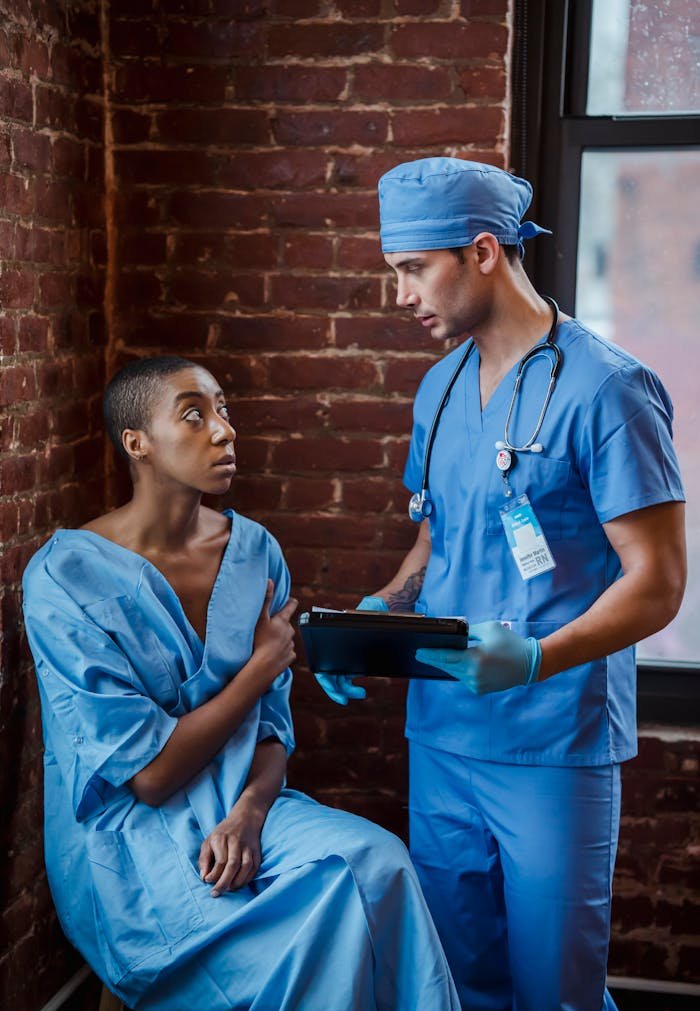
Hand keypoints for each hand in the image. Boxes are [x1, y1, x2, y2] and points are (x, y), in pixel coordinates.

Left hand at [198, 800, 263, 895]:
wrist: (245, 818)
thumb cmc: (223, 833)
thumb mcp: (208, 841)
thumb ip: (204, 859)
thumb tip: (204, 877)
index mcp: (221, 838)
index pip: (219, 861)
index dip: (213, 875)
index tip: (207, 881)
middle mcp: (236, 842)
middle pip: (232, 865)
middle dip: (224, 882)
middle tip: (216, 893)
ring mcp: (248, 846)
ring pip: (245, 867)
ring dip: (237, 882)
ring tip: (229, 889)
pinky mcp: (256, 851)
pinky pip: (254, 867)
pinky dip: (248, 878)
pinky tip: (239, 884)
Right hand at [253, 579, 296, 681]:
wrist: (264, 666)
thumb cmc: (260, 641)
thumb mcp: (260, 618)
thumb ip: (265, 599)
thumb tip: (270, 581)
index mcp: (283, 621)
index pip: (291, 606)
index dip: (291, 602)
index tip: (290, 600)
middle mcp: (290, 631)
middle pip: (287, 624)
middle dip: (281, 624)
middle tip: (269, 627)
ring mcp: (291, 645)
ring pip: (287, 638)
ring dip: (281, 639)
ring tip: (269, 643)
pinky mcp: (290, 657)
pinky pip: (287, 652)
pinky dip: (282, 652)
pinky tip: (273, 653)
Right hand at [315, 595, 387, 704]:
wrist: (379, 611)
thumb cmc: (371, 608)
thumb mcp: (370, 607)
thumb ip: (368, 608)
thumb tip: (365, 609)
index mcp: (332, 640)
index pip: (322, 665)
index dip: (326, 680)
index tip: (333, 688)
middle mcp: (335, 651)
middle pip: (329, 677)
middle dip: (335, 690)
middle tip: (344, 700)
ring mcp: (343, 658)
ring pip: (339, 681)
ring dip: (346, 691)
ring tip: (361, 693)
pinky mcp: (352, 663)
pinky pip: (347, 680)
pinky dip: (352, 688)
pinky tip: (362, 690)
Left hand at [415, 620, 541, 694]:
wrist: (530, 664)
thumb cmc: (510, 643)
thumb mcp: (489, 629)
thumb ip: (469, 631)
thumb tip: (454, 634)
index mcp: (474, 659)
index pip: (446, 658)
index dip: (430, 655)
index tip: (418, 652)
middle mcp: (473, 675)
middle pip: (447, 667)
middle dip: (434, 660)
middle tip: (420, 654)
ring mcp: (477, 685)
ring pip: (455, 674)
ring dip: (447, 666)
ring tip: (435, 657)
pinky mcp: (481, 690)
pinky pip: (464, 679)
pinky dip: (458, 671)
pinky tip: (453, 664)